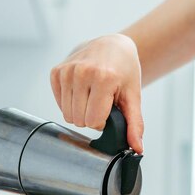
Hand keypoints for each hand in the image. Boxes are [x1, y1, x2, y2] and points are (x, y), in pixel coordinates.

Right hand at [50, 33, 143, 152]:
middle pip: (79, 120)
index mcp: (103, 78)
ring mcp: (67, 70)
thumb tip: (137, 149)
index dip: (103, 122)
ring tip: (92, 96)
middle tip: (101, 102)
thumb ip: (135, 124)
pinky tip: (81, 91)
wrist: (112, 46)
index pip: (94, 122)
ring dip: (80, 111)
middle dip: (91, 117)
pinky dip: (70, 102)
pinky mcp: (56, 71)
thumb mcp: (133, 97)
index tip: (109, 108)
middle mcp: (82, 72)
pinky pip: (59, 103)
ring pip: (67, 114)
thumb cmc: (124, 71)